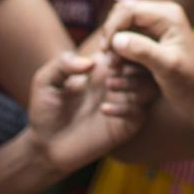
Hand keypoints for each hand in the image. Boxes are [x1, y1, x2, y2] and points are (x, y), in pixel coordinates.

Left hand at [26, 51, 143, 173]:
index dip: (122, 48)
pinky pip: (140, 113)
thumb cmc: (45, 109)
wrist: (45, 146)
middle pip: (144, 66)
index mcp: (100, 68)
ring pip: (149, 88)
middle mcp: (116, 84)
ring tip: (109, 88)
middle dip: (132, 65)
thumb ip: (63, 64)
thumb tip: (90, 62)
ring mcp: (122, 105)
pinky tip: (104, 111)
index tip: (107, 56)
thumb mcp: (45, 81)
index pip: (124, 49)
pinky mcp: (124, 126)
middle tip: (111, 71)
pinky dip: (127, 108)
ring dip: (133, 85)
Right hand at [104, 0, 193, 107]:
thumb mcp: (166, 67)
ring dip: (113, 42)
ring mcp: (156, 23)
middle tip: (108, 60)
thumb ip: (143, 51)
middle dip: (111, 34)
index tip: (106, 52)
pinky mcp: (151, 34)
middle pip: (123, 12)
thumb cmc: (188, 82)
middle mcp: (161, 13)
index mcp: (168, 15)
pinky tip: (118, 64)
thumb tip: (116, 40)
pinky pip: (127, 34)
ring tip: (113, 65)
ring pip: (122, 23)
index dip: (112, 27)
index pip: (129, 10)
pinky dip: (119, 48)